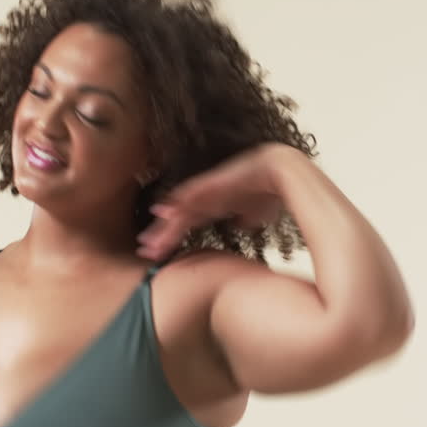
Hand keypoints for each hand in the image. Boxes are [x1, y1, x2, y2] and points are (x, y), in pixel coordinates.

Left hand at [136, 143, 295, 260]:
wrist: (281, 171)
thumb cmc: (270, 190)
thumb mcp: (254, 214)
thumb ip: (244, 219)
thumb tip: (240, 224)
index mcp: (214, 206)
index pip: (187, 224)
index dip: (172, 238)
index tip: (158, 255)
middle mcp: (206, 198)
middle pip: (178, 219)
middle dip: (161, 236)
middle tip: (145, 252)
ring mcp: (207, 190)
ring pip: (179, 209)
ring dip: (164, 226)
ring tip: (148, 241)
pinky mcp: (212, 182)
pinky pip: (190, 193)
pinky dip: (176, 203)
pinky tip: (162, 213)